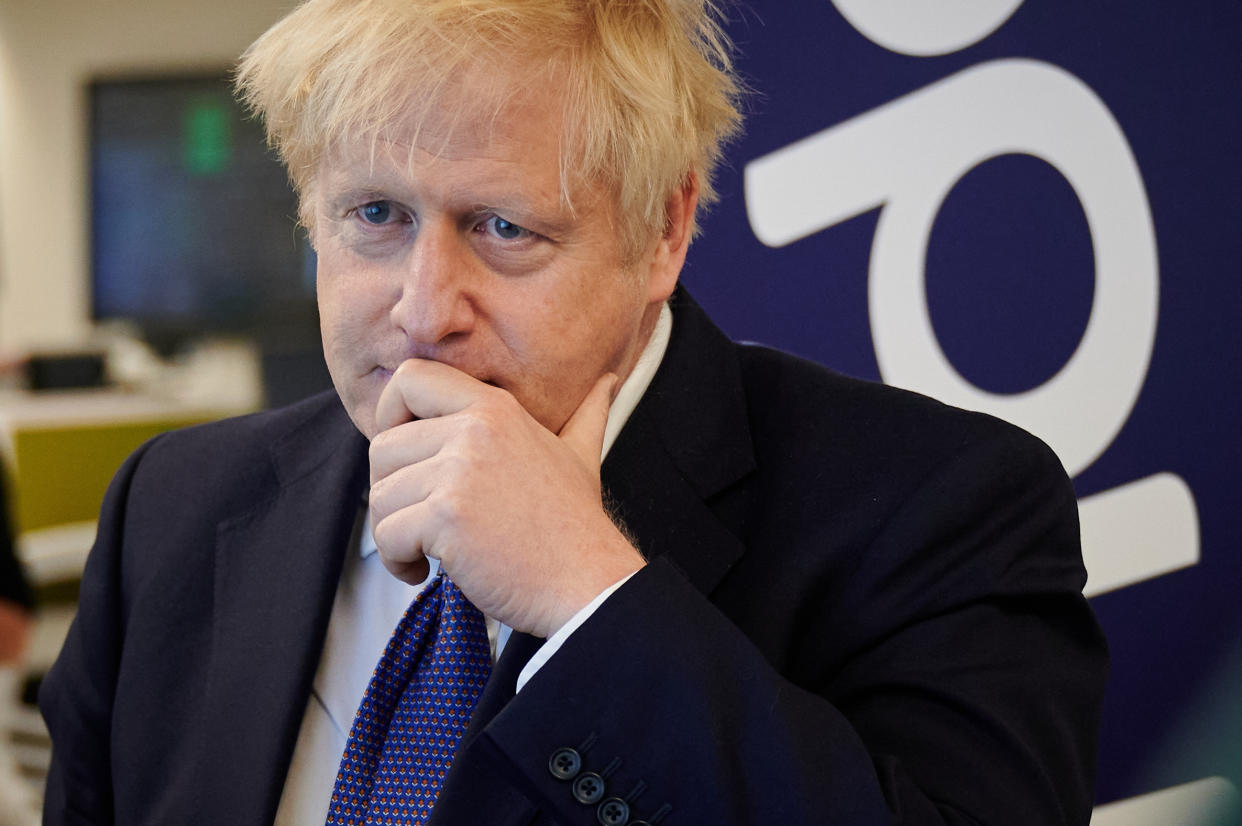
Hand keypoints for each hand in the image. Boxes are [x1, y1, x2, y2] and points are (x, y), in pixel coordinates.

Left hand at [368, 359, 645, 636]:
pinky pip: (386, 535)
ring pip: (380, 495)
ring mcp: (459, 473)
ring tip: (426, 551)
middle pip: (383, 446)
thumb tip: (609, 382)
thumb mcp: (579, 455)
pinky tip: (424, 571)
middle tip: (419, 520)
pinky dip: (396, 561)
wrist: (588, 581)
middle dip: (390, 491)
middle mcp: (473, 431)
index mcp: (494, 408)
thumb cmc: (576, 525)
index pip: (409, 378)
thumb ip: (585, 414)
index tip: (405, 456)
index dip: (389, 413)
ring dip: (393, 532)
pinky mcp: (446, 518)